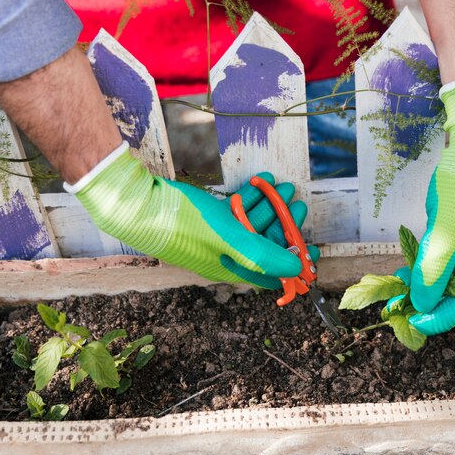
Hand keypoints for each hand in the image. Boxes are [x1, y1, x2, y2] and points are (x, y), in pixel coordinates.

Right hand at [66, 142, 316, 288]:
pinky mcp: (209, 218)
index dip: (296, 263)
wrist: (140, 202)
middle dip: (285, 225)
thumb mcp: (230, 239)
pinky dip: (251, 197)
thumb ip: (264, 255)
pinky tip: (262, 181)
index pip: (273, 274)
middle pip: (266, 244)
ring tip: (286, 187)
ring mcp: (217, 236)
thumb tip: (297, 270)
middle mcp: (227, 256)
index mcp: (233, 269)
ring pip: (252, 223)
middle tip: (299, 205)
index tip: (314, 249)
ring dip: (271, 206)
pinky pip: (236, 209)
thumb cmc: (184, 223)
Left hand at [406, 77, 454, 334]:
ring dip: (428, 277)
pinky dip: (430, 258)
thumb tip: (421, 301)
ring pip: (452, 270)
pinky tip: (411, 263)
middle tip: (402, 306)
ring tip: (401, 285)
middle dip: (432, 296)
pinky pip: (448, 252)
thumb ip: (434, 268)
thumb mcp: (447, 230)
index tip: (415, 324)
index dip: (443, 315)